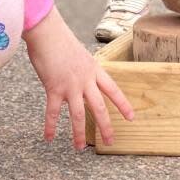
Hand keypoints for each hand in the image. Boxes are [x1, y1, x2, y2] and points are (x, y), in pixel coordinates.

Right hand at [23, 7, 133, 148]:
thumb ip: (81, 71)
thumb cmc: (60, 39)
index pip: (113, 90)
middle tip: (110, 141)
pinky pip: (53, 112)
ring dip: (79, 133)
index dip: (123, 104)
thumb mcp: (79, 54)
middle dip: (105, 126)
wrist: (47, 31)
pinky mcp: (54, 88)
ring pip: (78, 114)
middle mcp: (85, 80)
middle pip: (99, 107)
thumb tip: (78, 85)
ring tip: (80, 147)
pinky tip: (49, 138)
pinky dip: (50, 126)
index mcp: (94, 69)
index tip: (131, 117)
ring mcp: (70, 85)